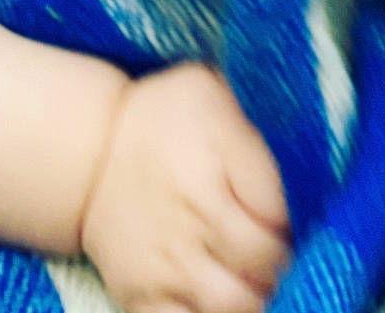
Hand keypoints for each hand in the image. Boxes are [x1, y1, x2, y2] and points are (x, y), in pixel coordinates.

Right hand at [80, 63, 290, 312]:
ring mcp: (168, 266)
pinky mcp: (142, 297)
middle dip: (285, 261)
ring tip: (261, 280)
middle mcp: (193, 222)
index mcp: (213, 169)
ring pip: (235, 306)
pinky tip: (227, 303)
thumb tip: (292, 165)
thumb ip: (252, 130)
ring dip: (259, 297)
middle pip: (265, 263)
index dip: (296, 219)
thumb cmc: (160, 117)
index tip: (294, 214)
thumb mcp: (209, 93)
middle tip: (282, 252)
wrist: (87, 155)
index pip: (279, 214)